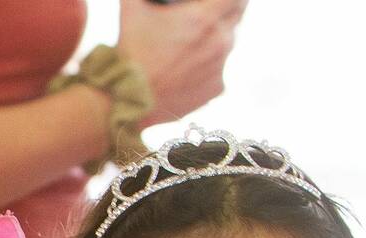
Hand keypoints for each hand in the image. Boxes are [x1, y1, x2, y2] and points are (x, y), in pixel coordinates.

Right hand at [118, 0, 247, 126]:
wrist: (128, 99)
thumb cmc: (131, 54)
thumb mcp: (131, 10)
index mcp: (203, 19)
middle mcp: (219, 41)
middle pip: (237, 17)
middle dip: (226, 12)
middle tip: (205, 17)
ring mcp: (220, 67)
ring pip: (227, 45)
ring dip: (215, 40)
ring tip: (190, 46)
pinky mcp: (216, 88)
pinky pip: (218, 71)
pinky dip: (207, 67)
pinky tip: (186, 69)